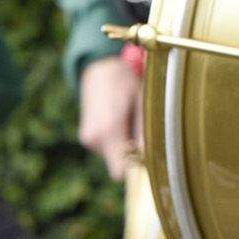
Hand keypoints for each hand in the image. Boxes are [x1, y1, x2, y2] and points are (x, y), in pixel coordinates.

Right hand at [78, 53, 142, 180]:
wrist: (99, 66)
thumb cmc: (125, 81)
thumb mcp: (141, 102)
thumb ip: (145, 134)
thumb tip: (152, 161)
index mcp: (108, 130)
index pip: (120, 172)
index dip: (135, 170)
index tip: (148, 159)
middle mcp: (94, 138)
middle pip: (117, 166)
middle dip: (130, 157)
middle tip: (140, 130)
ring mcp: (87, 139)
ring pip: (111, 157)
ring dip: (123, 147)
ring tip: (128, 119)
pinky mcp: (86, 137)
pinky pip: (106, 148)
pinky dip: (115, 141)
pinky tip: (119, 119)